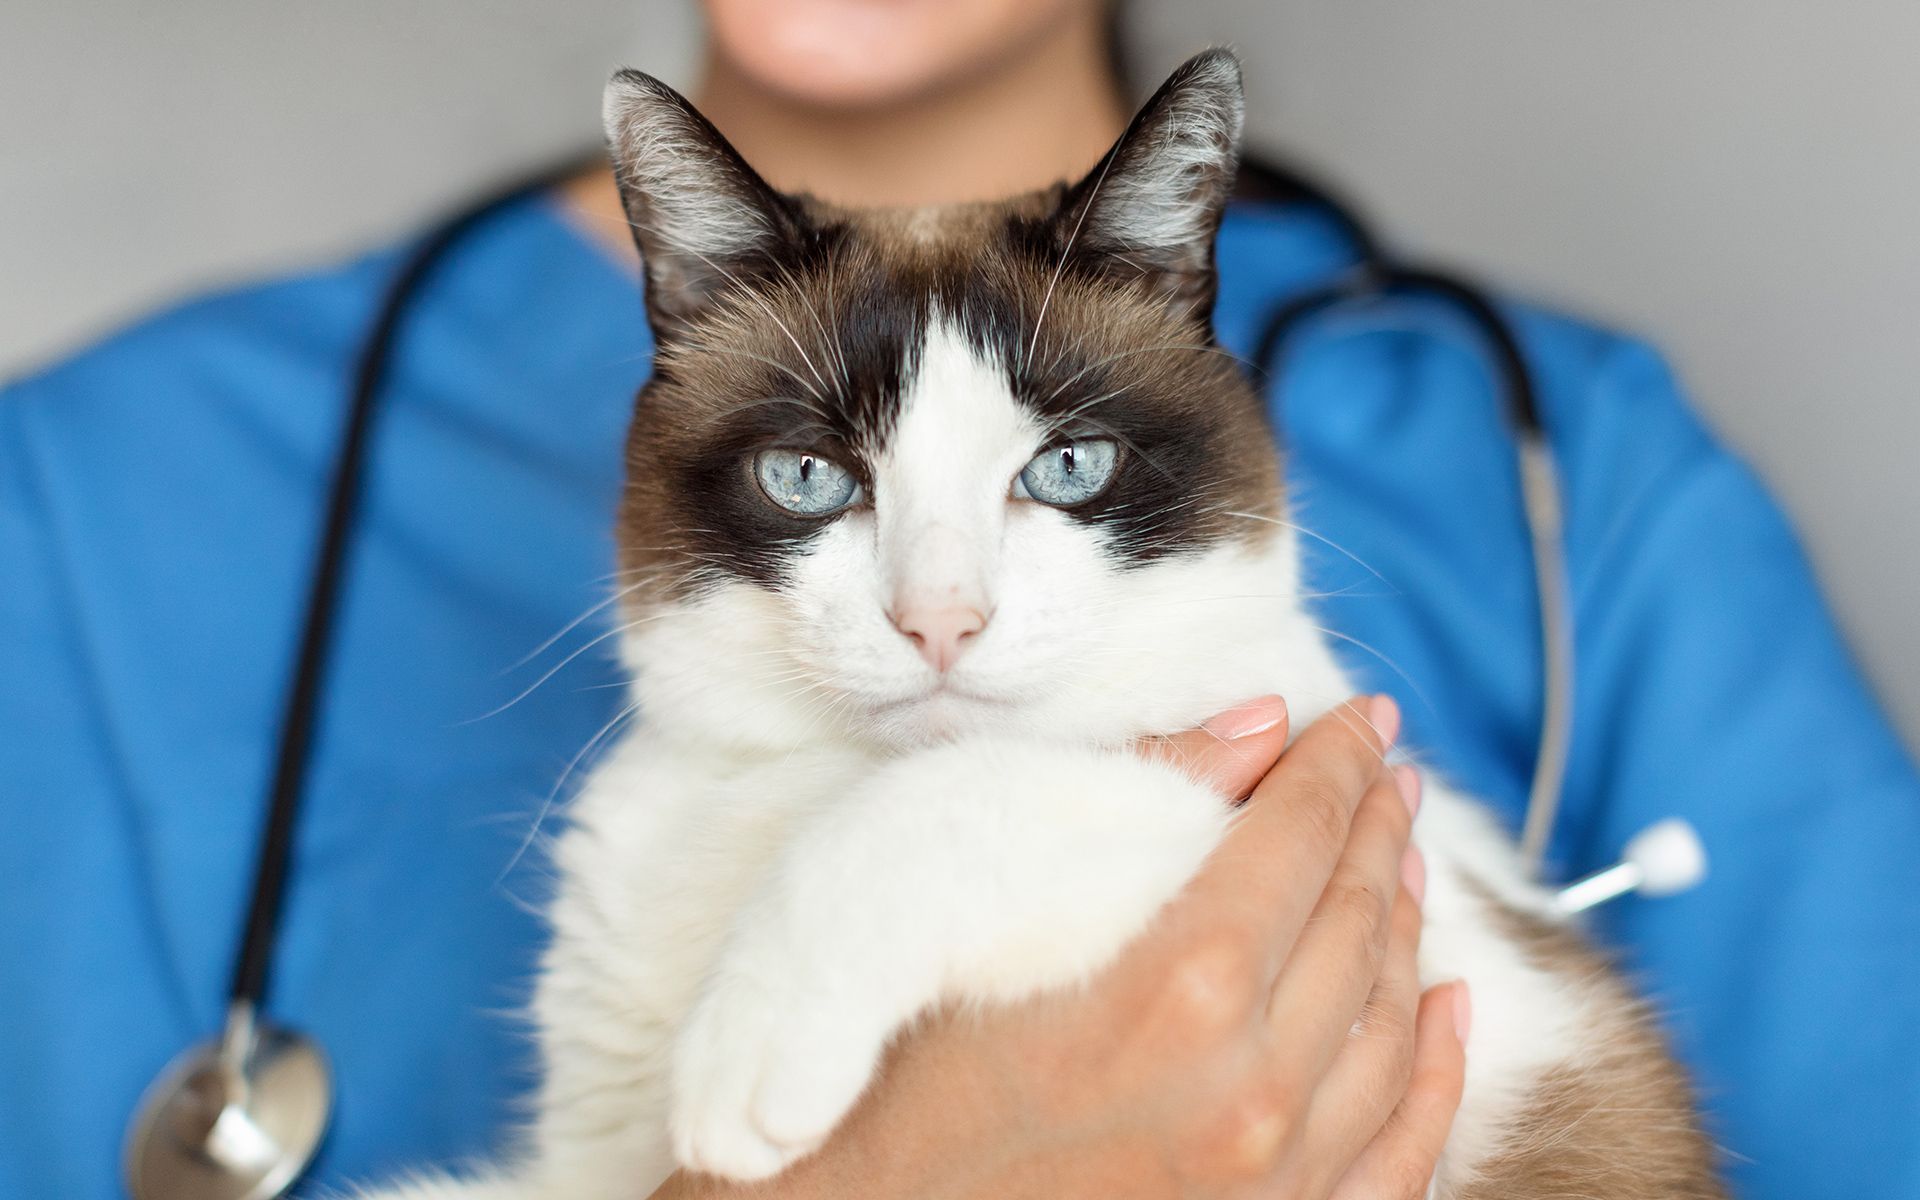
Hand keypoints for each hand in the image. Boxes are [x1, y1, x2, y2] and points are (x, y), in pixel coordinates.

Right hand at [649, 697, 1467, 1199]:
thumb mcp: (985, 898)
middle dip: (1377, 827)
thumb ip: (1138, 798)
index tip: (1361, 717)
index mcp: (1178, 994)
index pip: (1297, 840)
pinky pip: (1398, 1151)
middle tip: (1383, 769)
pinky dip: (1435, 1070)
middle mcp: (1248, 1096)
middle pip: (1357, 921)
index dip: (1337, 765)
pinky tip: (1447, 1008)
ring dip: (1408, 926)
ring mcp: (1269, 1186)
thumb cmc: (888, 1062)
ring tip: (1404, 862)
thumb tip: (1258, 724)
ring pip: (1394, 1027)